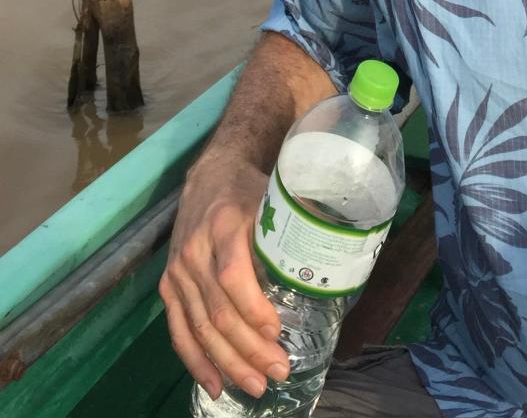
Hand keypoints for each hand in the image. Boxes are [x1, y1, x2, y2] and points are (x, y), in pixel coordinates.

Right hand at [159, 153, 289, 400]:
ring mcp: (178, 271)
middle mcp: (195, 251)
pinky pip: (179, 330)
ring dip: (228, 363)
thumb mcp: (272, 199)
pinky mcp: (168, 285)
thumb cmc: (249, 190)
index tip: (278, 333)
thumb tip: (324, 271)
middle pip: (219, 311)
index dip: (253, 309)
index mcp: (224, 226)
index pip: (233, 275)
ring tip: (256, 386)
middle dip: (249, 349)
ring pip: (200, 327)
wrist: (210, 174)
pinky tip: (215, 385)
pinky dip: (196, 361)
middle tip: (278, 372)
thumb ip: (290, 232)